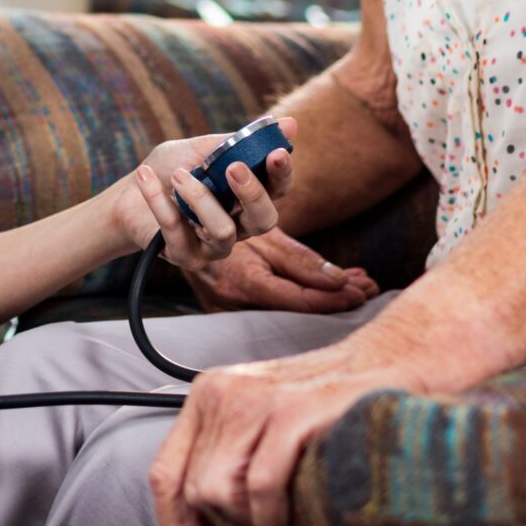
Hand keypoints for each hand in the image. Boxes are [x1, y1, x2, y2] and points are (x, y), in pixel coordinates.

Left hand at [109, 117, 296, 269]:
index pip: (278, 190)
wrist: (124, 196)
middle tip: (232, 167)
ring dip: (199, 198)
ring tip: (177, 175)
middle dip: (252, 193)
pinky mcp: (185, 256)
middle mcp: (238, 225)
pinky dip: (159, 200)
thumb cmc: (169, 170)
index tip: (277, 153)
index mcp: (246, 197)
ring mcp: (213, 246)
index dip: (282, 173)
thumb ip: (239, 141)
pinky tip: (145, 176)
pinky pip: (178, 231)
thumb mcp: (202, 148)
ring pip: (222, 230)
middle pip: (264, 220)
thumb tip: (289, 122)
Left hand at [147, 332, 426, 525]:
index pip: (165, 473)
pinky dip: (273, 525)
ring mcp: (256, 399)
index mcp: (209, 395)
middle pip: (196, 490)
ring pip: (221, 492)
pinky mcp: (293, 410)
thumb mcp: (268, 426)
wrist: (395, 363)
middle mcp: (223, 392)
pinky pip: (261, 486)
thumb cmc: (334, 408)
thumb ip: (232, 464)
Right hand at [183, 230, 377, 315]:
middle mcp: (234, 302)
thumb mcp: (258, 234)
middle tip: (369, 287)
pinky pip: (270, 302)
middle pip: (297, 310)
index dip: (335, 298)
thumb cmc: (208, 216)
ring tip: (356, 284)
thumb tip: (338, 280)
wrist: (157, 219)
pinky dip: (299, 293)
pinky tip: (324, 287)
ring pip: (286, 307)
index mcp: (244, 282)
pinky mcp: (225, 305)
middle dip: (336, 298)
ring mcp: (227, 308)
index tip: (362, 290)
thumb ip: (298, 259)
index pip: (301, 301)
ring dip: (322, 295)